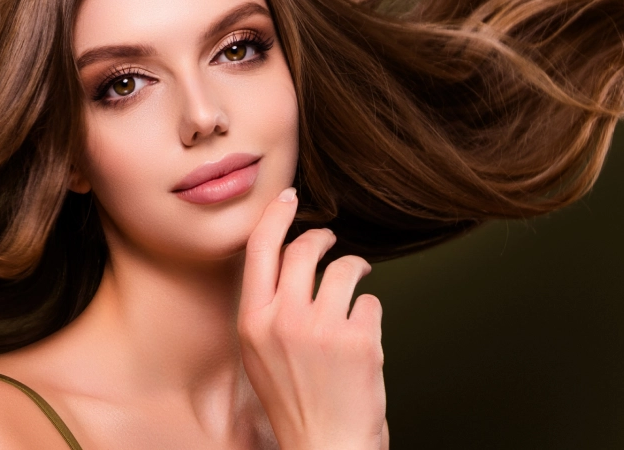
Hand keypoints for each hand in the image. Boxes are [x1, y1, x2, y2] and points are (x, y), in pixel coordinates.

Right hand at [238, 188, 389, 449]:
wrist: (325, 447)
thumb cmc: (295, 404)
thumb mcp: (261, 354)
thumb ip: (267, 309)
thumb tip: (286, 261)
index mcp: (252, 323)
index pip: (259, 250)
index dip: (275, 217)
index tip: (287, 198)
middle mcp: (283, 321)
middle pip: (304, 250)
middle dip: (322, 237)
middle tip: (331, 239)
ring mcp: (322, 329)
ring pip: (345, 269)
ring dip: (355, 269)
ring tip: (358, 281)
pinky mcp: (360, 340)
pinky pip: (371, 302)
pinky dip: (370, 313)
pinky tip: (364, 335)